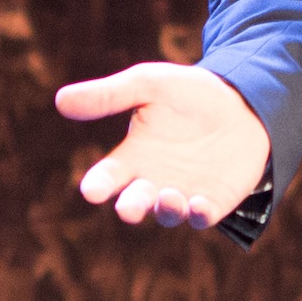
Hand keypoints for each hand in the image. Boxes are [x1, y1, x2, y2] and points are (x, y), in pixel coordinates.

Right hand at [57, 61, 272, 227]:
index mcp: (131, 156)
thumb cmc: (188, 93)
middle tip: (128, 208)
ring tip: (169, 197)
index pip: (107, 176)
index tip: (91, 191)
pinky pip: (203, 216)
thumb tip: (60, 100)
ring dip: (167, 210)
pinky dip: (199, 214)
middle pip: (135, 202)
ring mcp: (183, 193)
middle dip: (131, 207)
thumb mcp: (148, 84)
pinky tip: (199, 205)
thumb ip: (109, 95)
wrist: (242, 101)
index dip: (98, 185)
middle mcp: (153, 181)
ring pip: (168, 214)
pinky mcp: (214, 200)